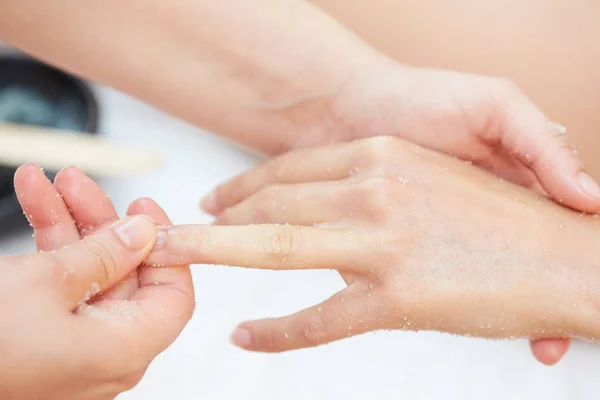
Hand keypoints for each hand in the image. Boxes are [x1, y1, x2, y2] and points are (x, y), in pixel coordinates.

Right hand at [3, 164, 193, 399]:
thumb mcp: (48, 281)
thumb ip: (105, 253)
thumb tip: (145, 232)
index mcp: (127, 347)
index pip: (175, 295)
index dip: (165, 247)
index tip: (143, 208)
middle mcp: (109, 353)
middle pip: (126, 274)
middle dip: (98, 221)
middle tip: (76, 181)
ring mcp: (77, 347)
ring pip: (89, 274)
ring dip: (65, 224)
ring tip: (41, 181)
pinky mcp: (48, 339)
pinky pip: (60, 289)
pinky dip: (45, 248)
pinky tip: (31, 201)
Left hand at [201, 63, 597, 364]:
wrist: (570, 255)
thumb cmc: (506, 218)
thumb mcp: (432, 178)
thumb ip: (377, 186)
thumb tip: (332, 206)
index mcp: (384, 157)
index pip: (291, 171)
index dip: (242, 186)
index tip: (212, 202)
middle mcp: (377, 190)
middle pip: (271, 202)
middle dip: (210, 219)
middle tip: (164, 233)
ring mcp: (383, 242)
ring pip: (277, 247)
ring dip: (216, 255)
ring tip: (172, 263)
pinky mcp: (399, 296)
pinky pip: (320, 318)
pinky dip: (279, 330)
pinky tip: (248, 336)